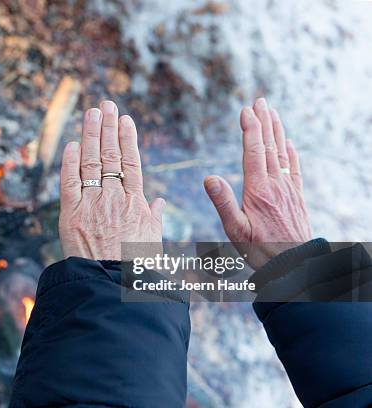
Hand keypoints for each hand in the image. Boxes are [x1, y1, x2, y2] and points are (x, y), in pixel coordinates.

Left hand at [59, 100, 165, 259]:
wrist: (109, 285)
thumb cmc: (135, 268)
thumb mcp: (153, 243)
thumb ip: (154, 219)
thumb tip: (158, 203)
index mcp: (136, 204)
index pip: (132, 163)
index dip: (127, 139)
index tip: (125, 121)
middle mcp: (114, 198)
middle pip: (110, 155)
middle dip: (108, 127)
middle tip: (106, 105)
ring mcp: (91, 204)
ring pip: (91, 162)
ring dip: (90, 134)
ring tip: (92, 113)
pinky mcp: (70, 214)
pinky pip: (69, 182)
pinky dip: (69, 162)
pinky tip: (72, 144)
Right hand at [204, 98, 311, 267]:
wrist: (293, 263)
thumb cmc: (260, 249)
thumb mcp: (235, 230)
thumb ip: (223, 203)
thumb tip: (208, 178)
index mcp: (258, 189)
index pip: (254, 151)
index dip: (250, 128)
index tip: (246, 110)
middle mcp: (276, 184)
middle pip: (270, 146)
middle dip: (264, 121)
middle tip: (260, 101)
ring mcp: (289, 189)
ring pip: (282, 153)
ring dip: (277, 131)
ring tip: (273, 113)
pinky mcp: (296, 197)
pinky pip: (295, 169)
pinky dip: (292, 153)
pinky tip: (290, 144)